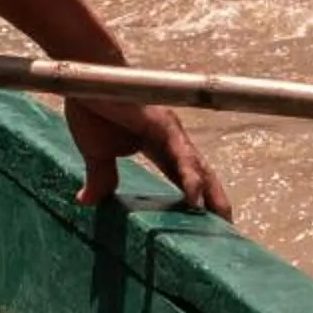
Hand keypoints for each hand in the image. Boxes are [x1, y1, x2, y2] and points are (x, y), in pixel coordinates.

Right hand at [64, 97, 232, 219]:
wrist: (84, 80)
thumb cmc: (92, 109)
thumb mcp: (96, 153)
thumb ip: (100, 177)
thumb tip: (85, 202)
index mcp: (159, 146)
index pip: (185, 178)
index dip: (198, 200)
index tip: (210, 226)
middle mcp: (172, 139)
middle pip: (202, 176)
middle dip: (216, 203)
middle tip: (228, 232)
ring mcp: (171, 132)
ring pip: (199, 169)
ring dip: (212, 197)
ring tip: (222, 224)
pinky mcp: (163, 126)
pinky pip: (182, 157)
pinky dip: (191, 180)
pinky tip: (196, 202)